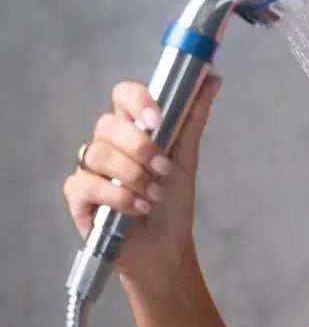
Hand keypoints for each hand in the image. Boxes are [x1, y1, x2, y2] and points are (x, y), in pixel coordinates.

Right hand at [62, 75, 221, 281]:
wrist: (164, 247)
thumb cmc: (172, 201)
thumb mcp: (186, 157)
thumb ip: (193, 117)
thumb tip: (213, 78)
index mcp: (132, 128)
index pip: (123, 95)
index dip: (138, 100)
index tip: (158, 119)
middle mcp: (107, 143)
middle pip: (108, 124)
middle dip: (141, 147)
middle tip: (163, 169)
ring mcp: (90, 168)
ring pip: (98, 154)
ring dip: (133, 175)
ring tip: (154, 193)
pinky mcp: (78, 195)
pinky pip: (88, 184)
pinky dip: (119, 196)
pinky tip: (138, 207)